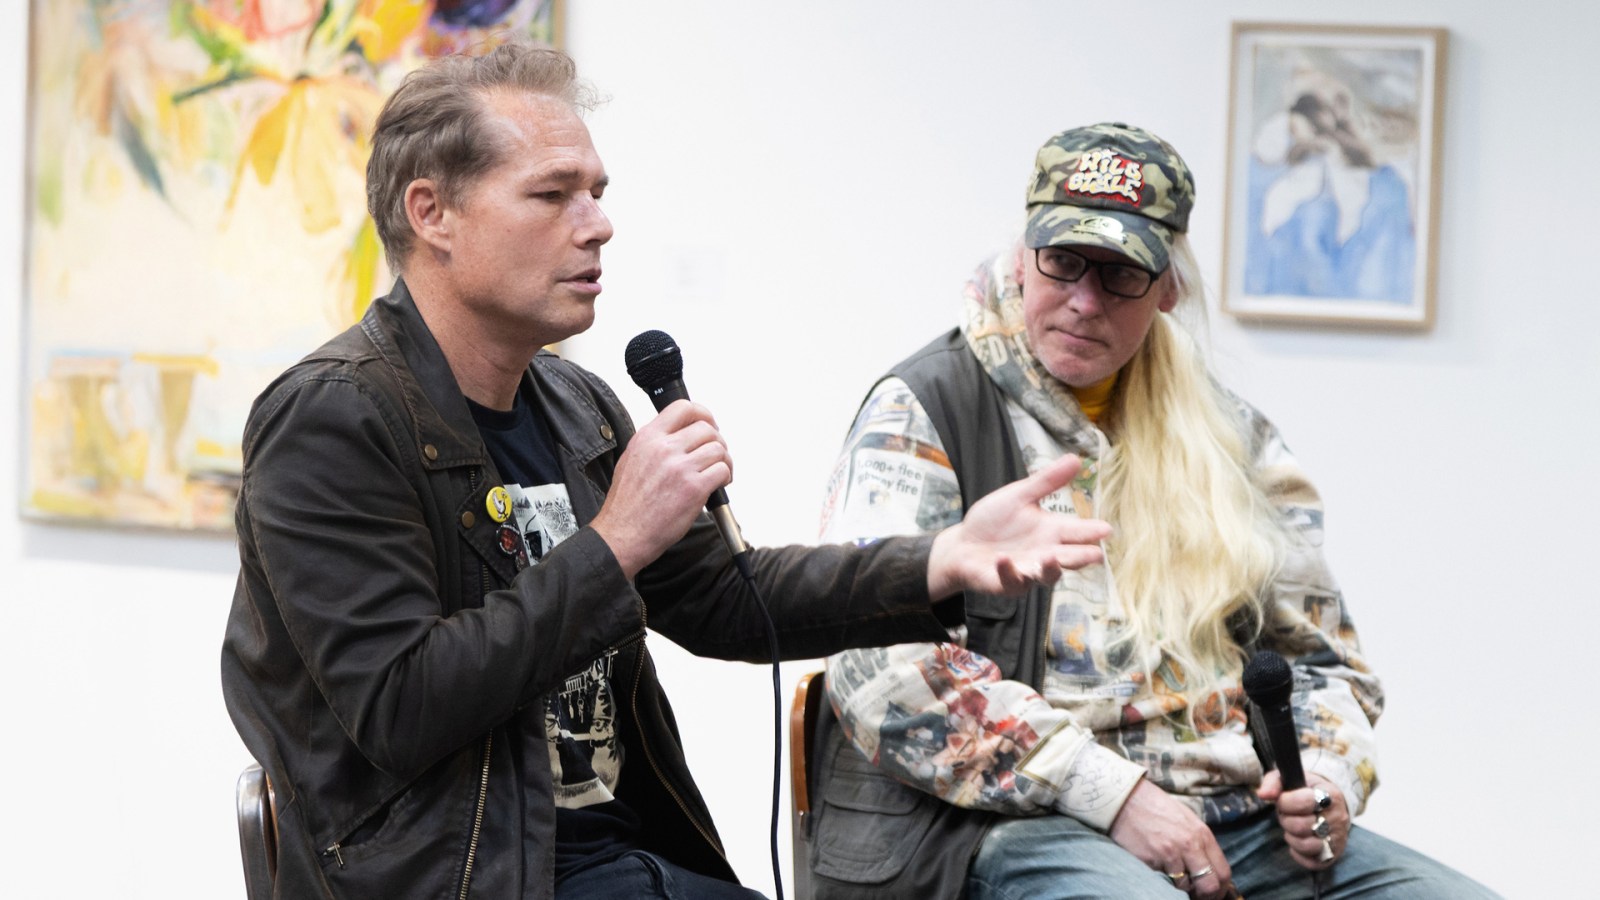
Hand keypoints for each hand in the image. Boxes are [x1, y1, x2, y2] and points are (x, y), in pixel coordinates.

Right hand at [591, 400, 731, 578]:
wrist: (623, 534)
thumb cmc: (627, 505)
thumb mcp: (631, 460)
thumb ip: (654, 443)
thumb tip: (679, 435)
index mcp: (647, 438)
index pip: (683, 407)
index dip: (703, 414)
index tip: (708, 424)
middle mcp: (663, 448)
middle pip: (706, 428)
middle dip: (717, 441)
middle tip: (715, 456)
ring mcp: (679, 467)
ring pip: (718, 448)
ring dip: (724, 461)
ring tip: (718, 473)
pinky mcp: (694, 488)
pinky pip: (722, 470)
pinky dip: (726, 477)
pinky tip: (718, 485)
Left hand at [926, 454, 1110, 598]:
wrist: (962, 544)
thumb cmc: (994, 521)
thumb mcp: (1019, 496)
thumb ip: (1047, 481)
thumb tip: (1076, 459)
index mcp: (1052, 532)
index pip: (1077, 532)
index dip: (1091, 531)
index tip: (1106, 529)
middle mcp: (1045, 554)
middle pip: (1069, 558)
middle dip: (1081, 557)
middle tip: (1096, 555)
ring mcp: (1028, 571)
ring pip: (1045, 575)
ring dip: (1048, 567)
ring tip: (1051, 557)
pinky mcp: (1007, 583)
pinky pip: (1010, 580)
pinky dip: (1007, 570)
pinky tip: (1004, 559)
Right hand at [1109, 780, 1236, 898]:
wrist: (1126, 799)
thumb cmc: (1156, 807)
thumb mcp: (1186, 819)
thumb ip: (1200, 843)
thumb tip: (1210, 867)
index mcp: (1201, 834)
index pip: (1223, 872)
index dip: (1220, 888)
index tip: (1213, 893)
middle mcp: (1189, 845)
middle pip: (1209, 886)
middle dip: (1205, 895)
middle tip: (1196, 896)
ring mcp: (1169, 854)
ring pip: (1185, 886)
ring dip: (1180, 886)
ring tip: (1171, 874)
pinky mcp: (1151, 861)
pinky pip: (1163, 880)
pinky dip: (1162, 878)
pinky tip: (1156, 866)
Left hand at [1259, 770, 1348, 870]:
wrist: (1331, 804)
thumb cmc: (1306, 791)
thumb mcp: (1290, 780)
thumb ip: (1273, 783)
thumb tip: (1263, 794)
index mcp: (1329, 794)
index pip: (1303, 802)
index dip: (1285, 802)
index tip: (1283, 801)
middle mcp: (1337, 817)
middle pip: (1301, 826)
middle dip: (1286, 821)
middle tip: (1288, 816)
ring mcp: (1337, 838)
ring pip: (1307, 845)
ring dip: (1292, 838)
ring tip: (1293, 829)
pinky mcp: (1333, 855)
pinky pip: (1312, 862)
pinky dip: (1299, 854)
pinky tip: (1298, 842)